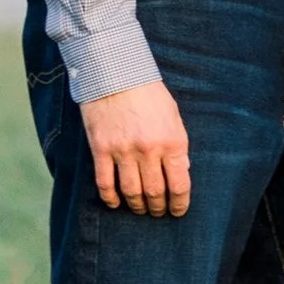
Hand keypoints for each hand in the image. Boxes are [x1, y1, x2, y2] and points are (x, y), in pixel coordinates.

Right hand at [82, 77, 191, 215]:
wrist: (115, 71)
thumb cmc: (148, 93)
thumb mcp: (173, 116)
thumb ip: (178, 145)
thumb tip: (182, 171)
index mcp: (172, 141)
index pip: (179, 184)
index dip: (179, 203)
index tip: (178, 211)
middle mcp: (148, 149)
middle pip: (155, 192)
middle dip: (158, 207)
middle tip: (158, 212)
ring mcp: (123, 150)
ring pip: (131, 192)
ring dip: (137, 206)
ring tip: (140, 209)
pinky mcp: (101, 149)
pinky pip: (105, 183)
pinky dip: (111, 198)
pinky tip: (116, 203)